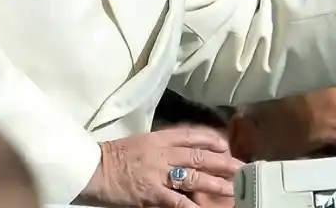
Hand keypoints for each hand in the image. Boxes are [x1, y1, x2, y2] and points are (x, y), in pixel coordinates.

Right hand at [78, 128, 242, 207]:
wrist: (93, 168)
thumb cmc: (114, 155)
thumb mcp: (141, 141)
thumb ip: (162, 145)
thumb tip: (183, 151)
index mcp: (159, 138)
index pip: (191, 135)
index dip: (211, 139)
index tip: (225, 144)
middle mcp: (163, 153)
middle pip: (199, 156)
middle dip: (222, 162)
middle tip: (241, 167)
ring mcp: (159, 173)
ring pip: (194, 178)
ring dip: (215, 184)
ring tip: (232, 189)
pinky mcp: (152, 193)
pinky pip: (177, 201)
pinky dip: (191, 206)